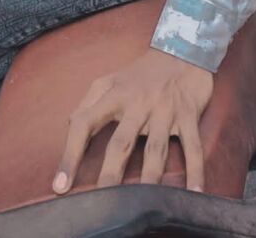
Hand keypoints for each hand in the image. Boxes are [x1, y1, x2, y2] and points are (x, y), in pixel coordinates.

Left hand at [52, 48, 212, 194]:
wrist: (182, 50)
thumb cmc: (141, 73)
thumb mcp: (110, 80)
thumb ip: (89, 102)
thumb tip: (71, 125)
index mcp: (114, 94)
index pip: (84, 122)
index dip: (70, 153)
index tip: (60, 184)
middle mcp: (138, 103)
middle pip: (121, 142)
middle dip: (110, 173)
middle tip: (101, 202)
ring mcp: (165, 110)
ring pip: (155, 149)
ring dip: (150, 177)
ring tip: (143, 204)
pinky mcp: (188, 115)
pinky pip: (192, 146)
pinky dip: (195, 170)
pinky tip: (194, 193)